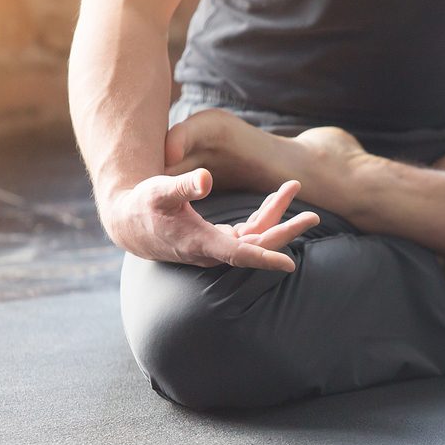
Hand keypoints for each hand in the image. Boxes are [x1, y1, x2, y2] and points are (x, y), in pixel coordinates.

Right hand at [103, 169, 318, 270]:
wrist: (130, 223)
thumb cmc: (143, 206)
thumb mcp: (158, 191)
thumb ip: (183, 186)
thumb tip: (206, 179)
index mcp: (201, 243)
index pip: (239, 255)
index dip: (264, 259)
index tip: (288, 265)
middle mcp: (214, 250)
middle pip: (258, 244)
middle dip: (287, 230)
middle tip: (314, 216)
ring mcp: (219, 246)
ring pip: (257, 234)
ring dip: (278, 215)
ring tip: (294, 187)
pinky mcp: (220, 239)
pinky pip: (250, 230)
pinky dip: (264, 215)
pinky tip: (276, 198)